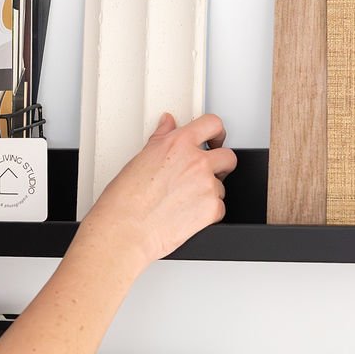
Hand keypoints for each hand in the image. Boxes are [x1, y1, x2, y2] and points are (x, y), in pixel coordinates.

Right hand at [83, 113, 236, 270]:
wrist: (126, 229)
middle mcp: (197, 162)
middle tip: (207, 172)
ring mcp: (207, 185)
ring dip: (209, 191)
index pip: (211, 124)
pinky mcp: (212, 209)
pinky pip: (220, 207)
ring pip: (221, 185)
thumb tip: (168, 125)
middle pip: (228, 156)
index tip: (214, 138)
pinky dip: (207, 212)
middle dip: (220, 164)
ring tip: (184, 200)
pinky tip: (187, 213)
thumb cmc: (125, 199)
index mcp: (179, 144)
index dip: (216, 132)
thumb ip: (161, 138)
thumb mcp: (140, 159)